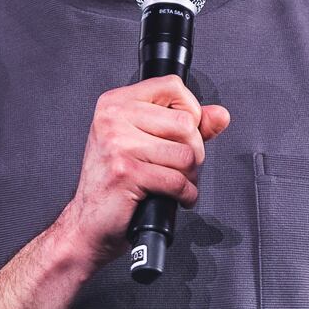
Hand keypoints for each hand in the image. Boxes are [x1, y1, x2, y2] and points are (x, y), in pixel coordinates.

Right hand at [57, 76, 230, 261]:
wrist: (88, 221)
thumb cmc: (115, 183)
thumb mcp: (146, 143)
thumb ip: (185, 125)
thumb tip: (219, 115)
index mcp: (116, 103)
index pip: (171, 86)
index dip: (190, 111)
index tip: (184, 134)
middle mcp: (113, 118)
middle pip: (185, 123)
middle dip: (195, 152)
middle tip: (180, 167)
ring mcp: (117, 144)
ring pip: (186, 154)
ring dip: (190, 177)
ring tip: (175, 183)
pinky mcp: (126, 172)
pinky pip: (177, 180)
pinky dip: (185, 195)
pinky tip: (175, 198)